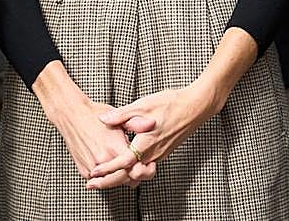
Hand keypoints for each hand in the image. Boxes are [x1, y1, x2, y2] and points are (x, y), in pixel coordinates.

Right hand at [56, 97, 156, 188]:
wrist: (71, 115)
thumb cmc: (95, 114)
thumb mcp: (119, 117)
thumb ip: (137, 124)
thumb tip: (152, 124)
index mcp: (115, 148)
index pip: (136, 170)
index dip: (144, 169)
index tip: (148, 164)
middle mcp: (104, 161)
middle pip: (126, 180)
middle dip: (135, 175)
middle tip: (139, 167)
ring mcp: (93, 168)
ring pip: (114, 182)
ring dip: (121, 176)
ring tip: (127, 167)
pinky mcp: (84, 171)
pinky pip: (101, 180)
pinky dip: (107, 176)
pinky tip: (112, 167)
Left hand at [88, 78, 220, 189]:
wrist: (195, 107)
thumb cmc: (170, 103)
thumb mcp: (143, 104)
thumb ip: (122, 115)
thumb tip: (103, 119)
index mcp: (146, 142)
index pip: (123, 162)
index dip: (107, 169)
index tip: (93, 173)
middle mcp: (153, 153)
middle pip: (128, 173)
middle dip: (109, 180)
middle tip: (93, 183)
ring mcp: (160, 154)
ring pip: (137, 171)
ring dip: (120, 175)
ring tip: (104, 177)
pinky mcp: (164, 151)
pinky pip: (145, 165)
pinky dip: (133, 169)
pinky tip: (126, 165)